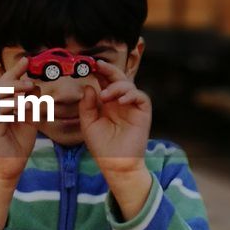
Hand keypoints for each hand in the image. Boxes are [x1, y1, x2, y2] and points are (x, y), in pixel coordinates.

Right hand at [0, 54, 37, 184]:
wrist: (8, 169)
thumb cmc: (17, 146)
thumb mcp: (29, 121)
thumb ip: (31, 105)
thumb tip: (36, 88)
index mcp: (2, 105)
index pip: (7, 84)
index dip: (16, 71)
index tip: (27, 60)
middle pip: (1, 85)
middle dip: (15, 76)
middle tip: (30, 76)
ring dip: (15, 88)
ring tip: (30, 87)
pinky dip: (13, 105)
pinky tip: (25, 105)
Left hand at [79, 58, 151, 177]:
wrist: (116, 164)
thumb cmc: (102, 147)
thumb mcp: (88, 124)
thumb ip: (87, 105)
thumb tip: (88, 86)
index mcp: (107, 103)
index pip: (104, 82)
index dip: (98, 72)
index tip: (89, 65)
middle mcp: (120, 102)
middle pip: (117, 78)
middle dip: (109, 70)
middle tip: (99, 65)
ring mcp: (132, 106)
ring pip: (129, 85)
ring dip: (117, 86)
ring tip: (105, 96)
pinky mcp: (143, 112)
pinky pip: (141, 97)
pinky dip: (131, 95)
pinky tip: (121, 101)